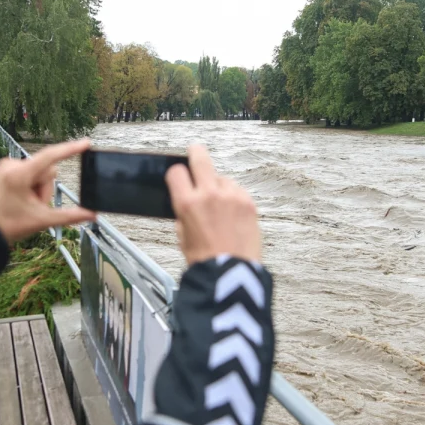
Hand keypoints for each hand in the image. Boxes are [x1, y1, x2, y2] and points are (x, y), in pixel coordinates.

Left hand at [0, 139, 94, 242]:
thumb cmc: (9, 225)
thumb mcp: (43, 220)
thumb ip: (69, 216)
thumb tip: (92, 214)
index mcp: (20, 175)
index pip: (50, 157)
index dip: (70, 149)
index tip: (85, 143)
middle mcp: (13, 164)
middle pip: (47, 170)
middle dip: (45, 189)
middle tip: (34, 205)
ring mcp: (8, 165)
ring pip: (40, 172)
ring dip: (39, 189)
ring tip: (26, 203)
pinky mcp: (7, 169)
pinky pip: (30, 172)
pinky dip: (31, 186)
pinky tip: (21, 198)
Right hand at [165, 145, 260, 264]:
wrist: (230, 272)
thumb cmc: (204, 259)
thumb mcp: (182, 236)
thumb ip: (184, 213)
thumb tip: (188, 200)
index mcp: (187, 203)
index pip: (176, 171)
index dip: (176, 174)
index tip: (180, 176)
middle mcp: (209, 194)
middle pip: (200, 157)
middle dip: (196, 153)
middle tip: (195, 153)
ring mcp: (231, 196)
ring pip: (222, 177)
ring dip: (218, 185)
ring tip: (220, 206)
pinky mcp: (248, 202)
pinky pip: (238, 191)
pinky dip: (234, 198)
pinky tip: (232, 214)